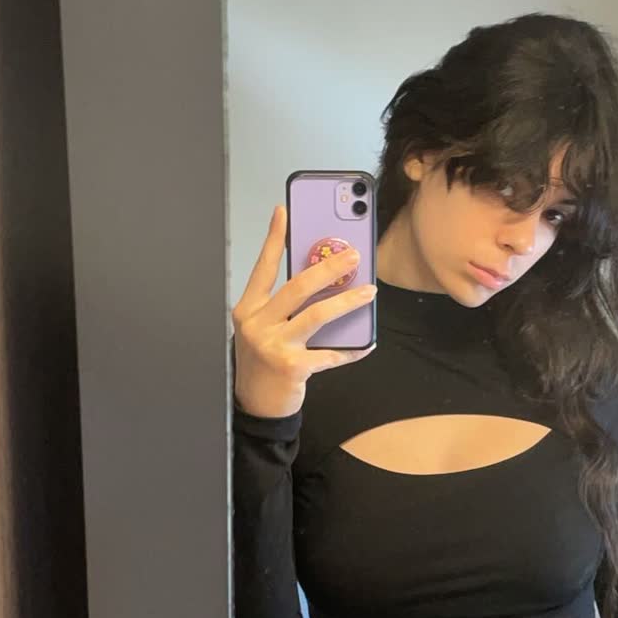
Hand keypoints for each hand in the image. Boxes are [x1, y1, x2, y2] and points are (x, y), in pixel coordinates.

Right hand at [232, 205, 375, 418]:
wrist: (255, 406)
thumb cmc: (263, 362)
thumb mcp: (264, 329)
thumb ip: (284, 307)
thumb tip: (323, 282)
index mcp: (248, 309)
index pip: (262, 266)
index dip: (273, 238)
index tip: (283, 211)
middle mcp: (256, 324)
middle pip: (298, 286)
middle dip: (329, 267)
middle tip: (353, 255)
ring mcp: (273, 345)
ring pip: (317, 315)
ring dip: (347, 301)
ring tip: (369, 292)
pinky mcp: (292, 366)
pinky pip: (330, 353)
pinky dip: (351, 349)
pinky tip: (365, 343)